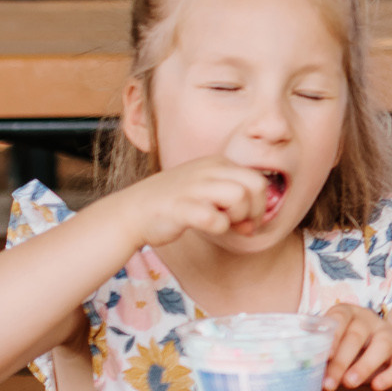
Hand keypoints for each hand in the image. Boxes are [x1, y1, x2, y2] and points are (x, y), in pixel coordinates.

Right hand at [113, 157, 275, 247]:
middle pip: (256, 185)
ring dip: (238, 217)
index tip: (247, 220)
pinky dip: (218, 226)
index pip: (258, 179)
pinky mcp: (180, 207)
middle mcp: (207, 170)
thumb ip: (234, 201)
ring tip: (224, 223)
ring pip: (239, 196)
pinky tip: (209, 227)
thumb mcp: (208, 193)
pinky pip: (214, 218)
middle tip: (241, 225)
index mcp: (217, 164)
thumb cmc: (174, 205)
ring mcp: (193, 187)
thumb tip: (257, 223)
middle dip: (255, 209)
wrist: (131, 212)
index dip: (260, 204)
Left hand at [318, 302, 391, 390]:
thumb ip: (311, 349)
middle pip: (357, 335)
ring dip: (365, 365)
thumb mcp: (324, 344)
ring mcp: (388, 333)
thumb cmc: (338, 348)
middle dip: (341, 361)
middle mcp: (369, 320)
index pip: (339, 317)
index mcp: (347, 313)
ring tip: (350, 383)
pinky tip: (377, 386)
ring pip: (381, 344)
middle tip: (329, 383)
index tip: (323, 356)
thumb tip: (293, 362)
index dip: (332, 336)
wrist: (365, 350)